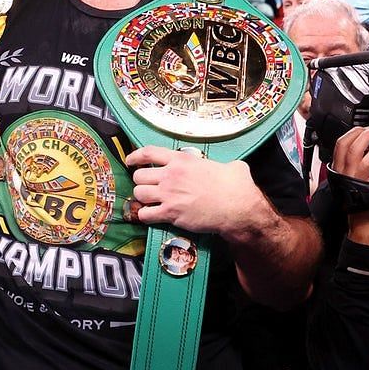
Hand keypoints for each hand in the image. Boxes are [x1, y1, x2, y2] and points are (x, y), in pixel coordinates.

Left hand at [126, 145, 264, 236]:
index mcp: (182, 160)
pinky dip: (146, 216)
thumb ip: (222, 164)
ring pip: (139, 194)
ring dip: (143, 198)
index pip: (149, 153)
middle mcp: (171, 175)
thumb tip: (232, 168)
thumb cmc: (236, 186)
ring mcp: (169, 195)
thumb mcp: (230, 165)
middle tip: (148, 186)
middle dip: (141, 182)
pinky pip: (145, 214)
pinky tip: (152, 216)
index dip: (135, 157)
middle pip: (139, 176)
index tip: (131, 161)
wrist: (237, 207)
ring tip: (150, 201)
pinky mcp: (170, 213)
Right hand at [331, 125, 368, 245]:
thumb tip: (365, 150)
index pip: (338, 145)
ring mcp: (350, 174)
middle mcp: (340, 170)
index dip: (349, 133)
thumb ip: (352, 166)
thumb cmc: (358, 201)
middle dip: (358, 131)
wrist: (361, 219)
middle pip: (344, 142)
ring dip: (367, 135)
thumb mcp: (349, 181)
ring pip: (354, 148)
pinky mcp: (361, 178)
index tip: (360, 128)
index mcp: (336, 169)